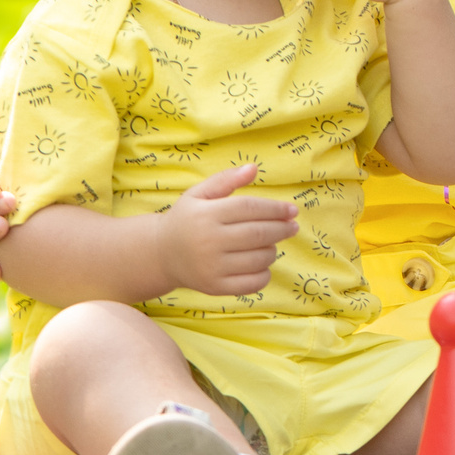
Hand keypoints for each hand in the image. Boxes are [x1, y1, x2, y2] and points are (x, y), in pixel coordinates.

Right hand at [157, 163, 297, 295]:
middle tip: (292, 227)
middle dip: (281, 229)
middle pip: (258, 234)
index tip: (292, 210)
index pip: (250, 208)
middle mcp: (208, 241)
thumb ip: (226, 179)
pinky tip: (262, 264)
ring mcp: (212, 267)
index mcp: (206, 214)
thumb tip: (254, 168)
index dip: (275, 209)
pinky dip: (265, 274)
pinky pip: (252, 283)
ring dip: (272, 250)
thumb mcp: (199, 193)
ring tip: (271, 243)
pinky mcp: (215, 287)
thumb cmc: (187, 219)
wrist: (162, 253)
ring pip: (259, 259)